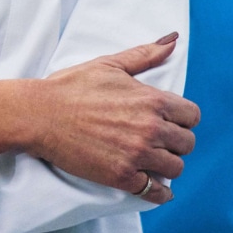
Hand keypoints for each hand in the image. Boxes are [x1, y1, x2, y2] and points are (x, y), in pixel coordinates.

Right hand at [0, 33, 197, 203]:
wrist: (40, 115)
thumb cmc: (71, 87)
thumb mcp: (109, 64)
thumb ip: (145, 55)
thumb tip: (173, 41)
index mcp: (151, 100)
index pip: (192, 116)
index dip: (183, 119)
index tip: (172, 122)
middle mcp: (150, 128)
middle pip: (187, 143)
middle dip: (176, 142)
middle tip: (160, 142)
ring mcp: (137, 154)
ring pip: (175, 168)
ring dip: (167, 166)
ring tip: (154, 161)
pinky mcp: (121, 176)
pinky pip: (155, 191)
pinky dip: (158, 192)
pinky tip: (155, 187)